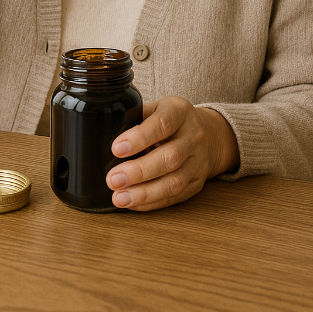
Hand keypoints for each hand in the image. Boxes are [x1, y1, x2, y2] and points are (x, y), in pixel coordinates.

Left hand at [106, 96, 239, 211]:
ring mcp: (198, 162)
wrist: (208, 134)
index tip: (116, 148)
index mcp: (180, 111)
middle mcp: (193, 136)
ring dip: (145, 193)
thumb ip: (136, 118)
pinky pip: (175, 197)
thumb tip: (104, 134)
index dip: (139, 137)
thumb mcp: (157, 108)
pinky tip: (134, 203)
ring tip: (119, 197)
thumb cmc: (172, 120)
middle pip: (169, 158)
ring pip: (174, 182)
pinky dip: (152, 203)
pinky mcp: (197, 183)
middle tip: (113, 179)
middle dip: (139, 171)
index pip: (161, 124)